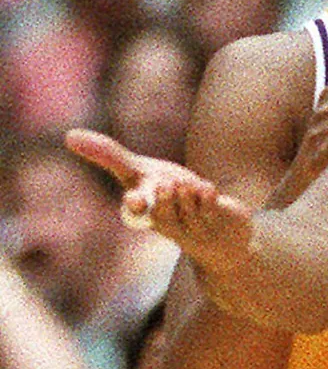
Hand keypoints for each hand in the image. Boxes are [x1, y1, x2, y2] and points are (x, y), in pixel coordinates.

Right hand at [64, 129, 253, 274]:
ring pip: (190, 211)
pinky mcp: (219, 219)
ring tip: (186, 184)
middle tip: (164, 184)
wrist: (214, 233)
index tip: (135, 200)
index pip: (137, 210)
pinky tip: (207, 188)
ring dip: (188, 196)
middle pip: (164, 213)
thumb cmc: (166, 194)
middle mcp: (170, 220)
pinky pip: (213, 210)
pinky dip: (209, 198)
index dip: (136, 205)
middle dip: (163, 199)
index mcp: (147, 210)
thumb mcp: (139, 172)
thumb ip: (107, 155)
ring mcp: (196, 223)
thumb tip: (68, 135)